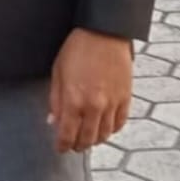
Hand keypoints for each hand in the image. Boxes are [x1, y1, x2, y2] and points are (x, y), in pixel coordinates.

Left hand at [48, 29, 133, 152]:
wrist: (104, 32)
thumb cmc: (77, 49)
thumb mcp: (58, 73)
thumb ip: (55, 101)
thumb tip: (53, 122)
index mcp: (74, 101)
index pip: (67, 135)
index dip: (62, 145)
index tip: (60, 148)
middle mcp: (94, 106)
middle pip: (87, 139)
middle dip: (78, 145)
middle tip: (73, 145)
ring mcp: (112, 103)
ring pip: (105, 135)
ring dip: (95, 140)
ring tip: (88, 138)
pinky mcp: (126, 97)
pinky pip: (120, 123)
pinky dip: (112, 129)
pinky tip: (104, 127)